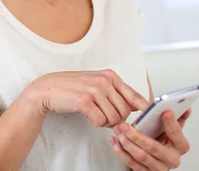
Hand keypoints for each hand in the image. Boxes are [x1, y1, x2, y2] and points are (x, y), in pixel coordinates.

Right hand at [26, 69, 148, 127]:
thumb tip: (138, 105)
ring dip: (105, 123)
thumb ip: (117, 92)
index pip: (135, 95)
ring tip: (94, 115)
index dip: (144, 109)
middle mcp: (104, 81)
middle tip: (104, 117)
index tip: (150, 117)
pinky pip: (100, 121)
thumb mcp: (97, 84)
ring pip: (114, 118)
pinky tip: (87, 116)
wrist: (48, 89)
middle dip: (117, 120)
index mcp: (110, 76)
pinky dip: (95, 123)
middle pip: (125, 111)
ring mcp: (94, 90)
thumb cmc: (73, 87)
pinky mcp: (84, 101)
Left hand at [110, 109, 191, 169]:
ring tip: (118, 131)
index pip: (177, 135)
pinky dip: (121, 152)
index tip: (165, 111)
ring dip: (126, 143)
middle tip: (125, 126)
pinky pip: (132, 164)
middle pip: (154, 148)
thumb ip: (177, 118)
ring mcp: (159, 168)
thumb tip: (185, 106)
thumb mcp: (171, 130)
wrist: (156, 160)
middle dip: (137, 136)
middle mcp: (172, 159)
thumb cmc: (163, 142)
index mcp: (180, 146)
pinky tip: (115, 142)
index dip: (171, 123)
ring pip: (141, 156)